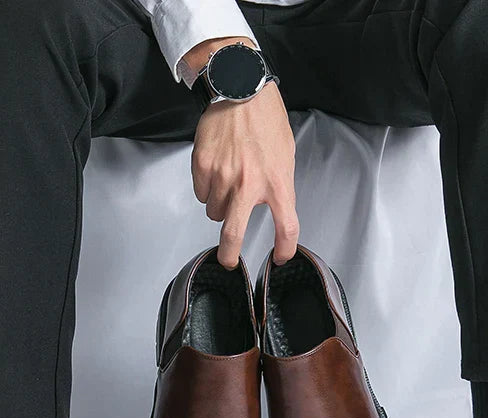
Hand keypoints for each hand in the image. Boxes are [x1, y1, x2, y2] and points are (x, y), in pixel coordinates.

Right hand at [187, 43, 297, 267]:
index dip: (284, 247)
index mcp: (277, 182)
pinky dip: (207, 189)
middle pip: (233, 234)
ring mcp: (222, 176)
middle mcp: (248, 184)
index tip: (280, 256)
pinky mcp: (202, 166)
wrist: (241, 88)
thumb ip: (279, 186)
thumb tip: (274, 210)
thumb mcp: (285, 156)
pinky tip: (216, 171)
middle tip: (229, 260)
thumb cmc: (266, 120)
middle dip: (229, 254)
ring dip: (220, 206)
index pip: (286, 226)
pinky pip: (201, 193)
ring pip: (214, 212)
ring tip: (228, 183)